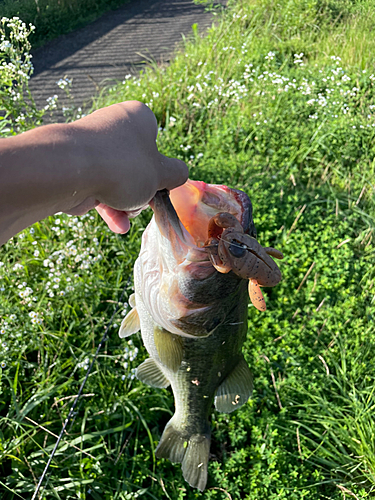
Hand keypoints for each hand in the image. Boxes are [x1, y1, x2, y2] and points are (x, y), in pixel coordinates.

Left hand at [68, 101, 187, 232]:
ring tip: (125, 215)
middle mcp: (114, 127)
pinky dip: (109, 208)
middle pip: (137, 167)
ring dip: (126, 205)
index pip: (156, 145)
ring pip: (118, 182)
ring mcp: (93, 149)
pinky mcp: (78, 170)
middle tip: (141, 202)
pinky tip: (118, 226)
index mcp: (138, 118)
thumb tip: (180, 174)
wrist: (70, 172)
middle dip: (141, 192)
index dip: (159, 170)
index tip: (159, 186)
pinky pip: (99, 190)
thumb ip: (176, 174)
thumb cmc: (123, 167)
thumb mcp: (161, 174)